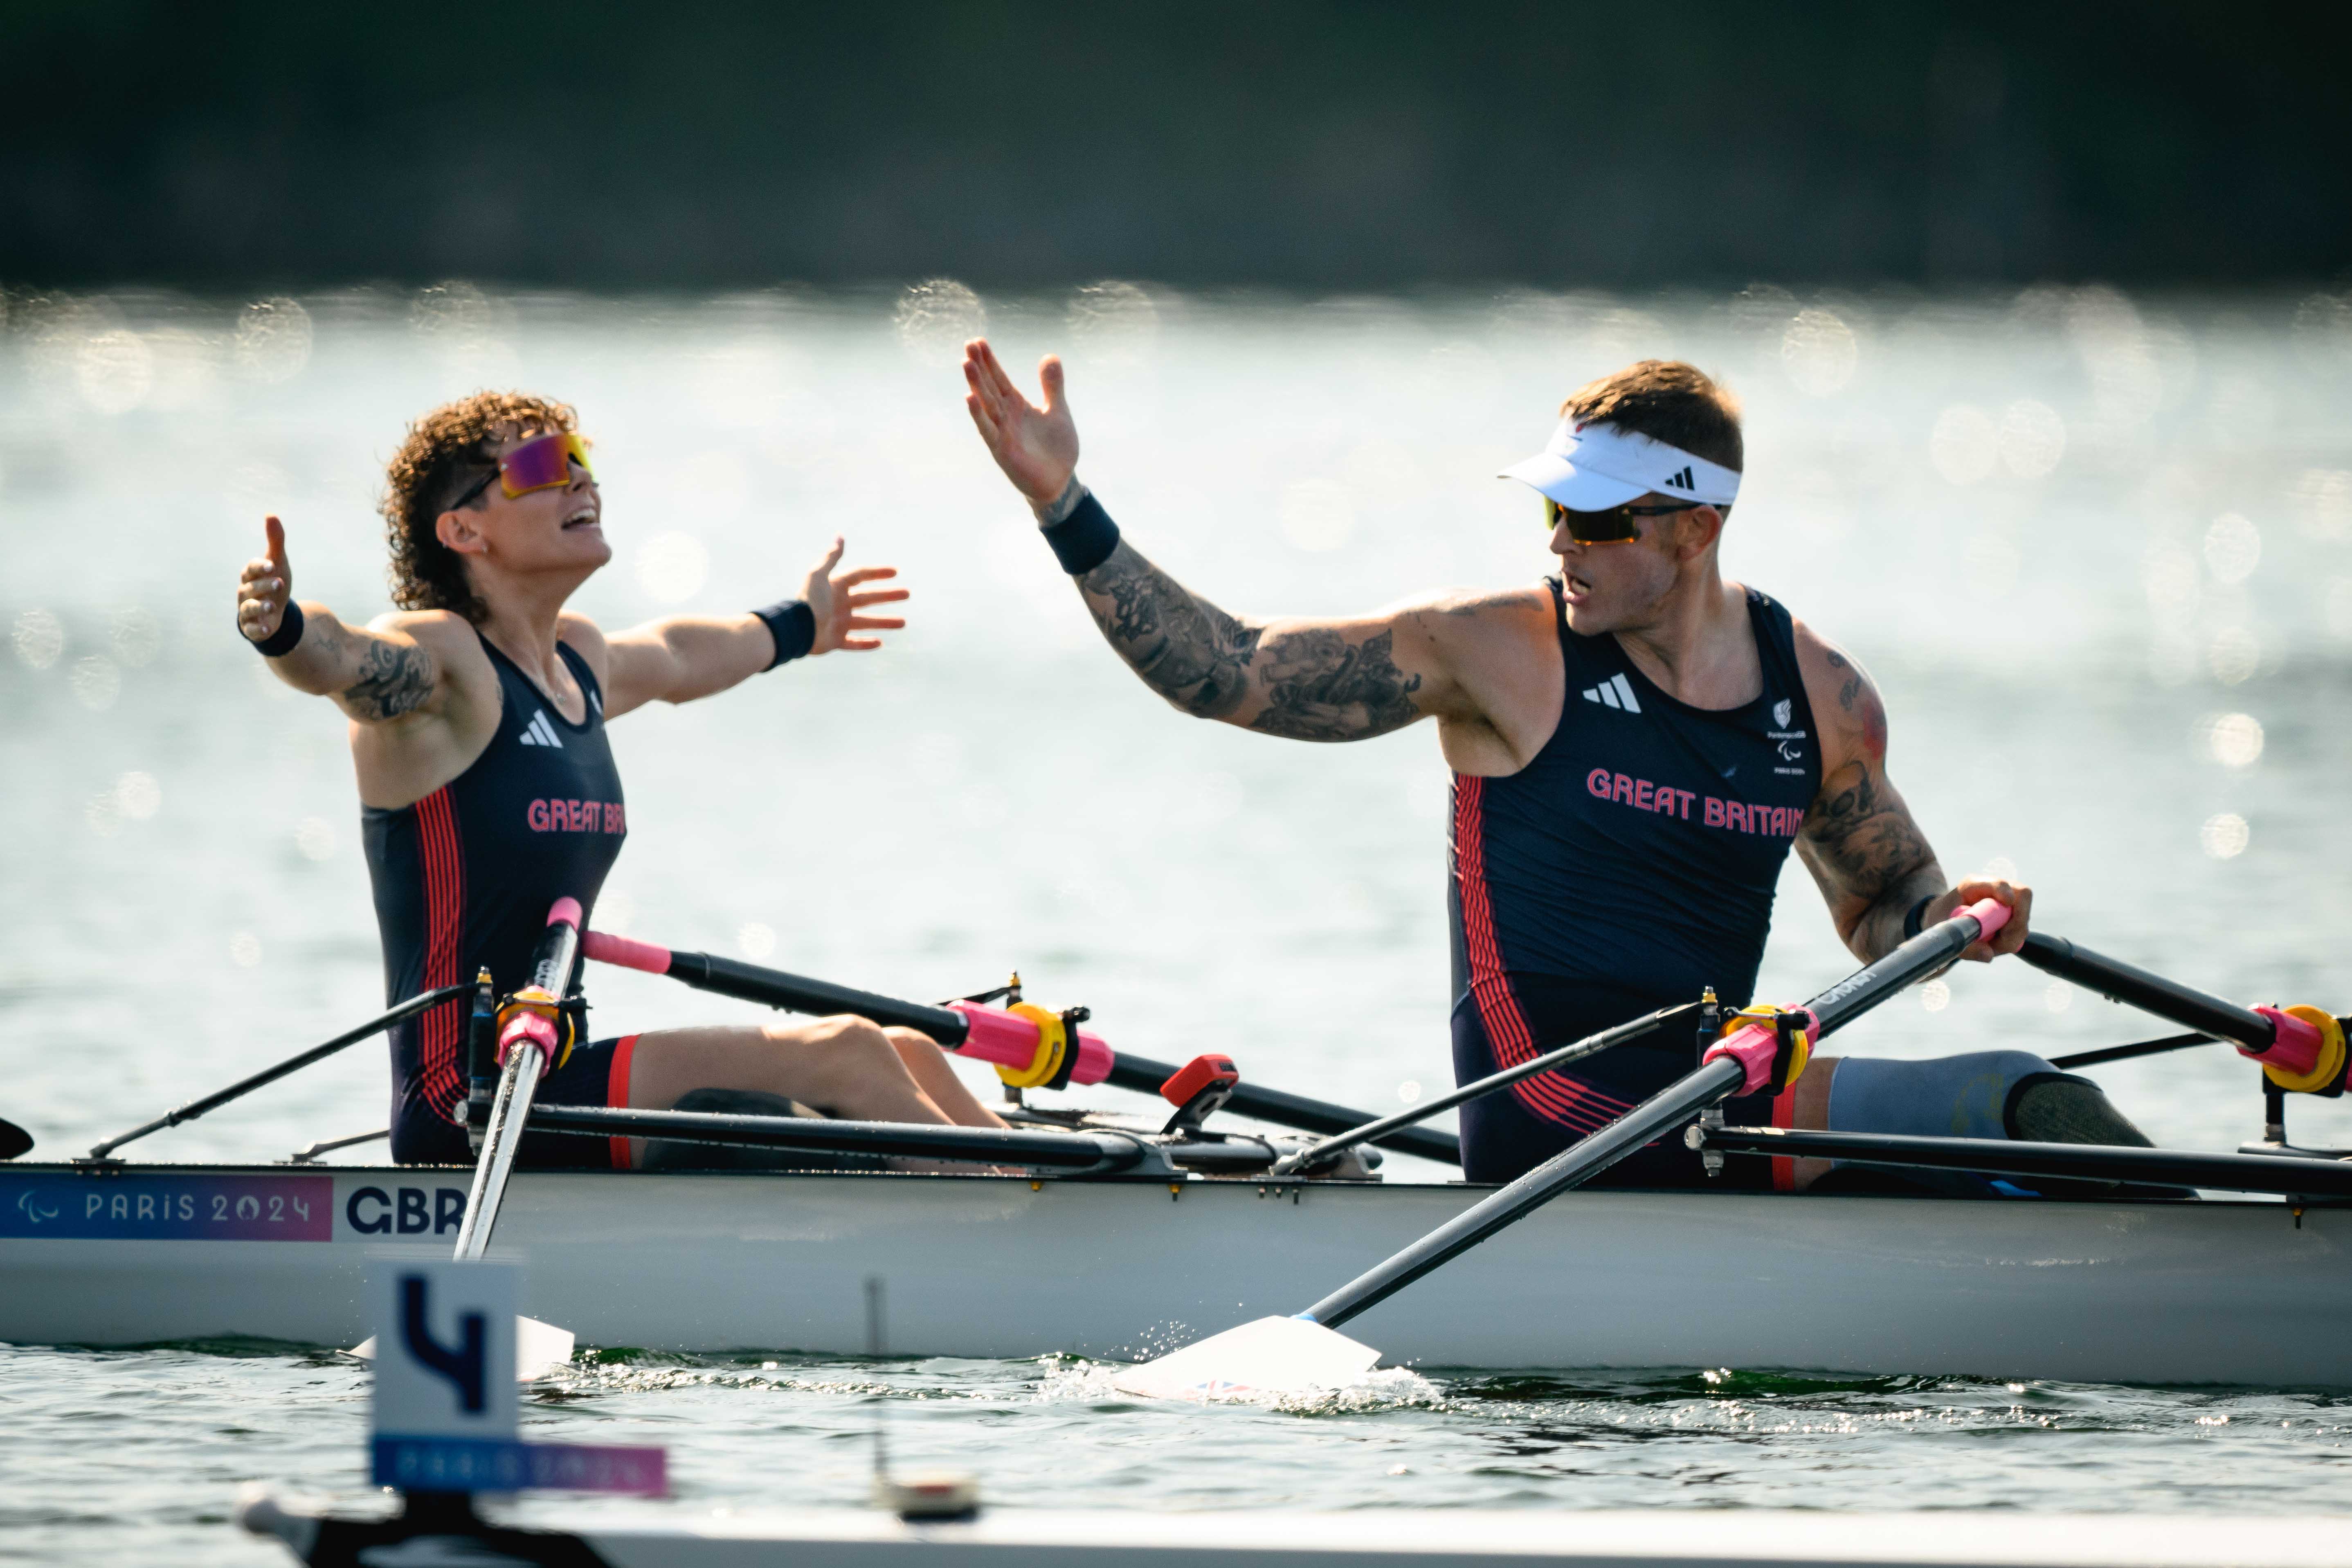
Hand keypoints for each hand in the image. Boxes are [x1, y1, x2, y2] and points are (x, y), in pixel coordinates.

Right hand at [237, 515, 292, 641]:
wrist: (276, 610)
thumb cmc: (274, 582)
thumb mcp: (278, 562)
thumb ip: (275, 541)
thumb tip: (271, 514)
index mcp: (251, 575)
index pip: (252, 568)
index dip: (260, 567)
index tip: (272, 565)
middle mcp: (246, 591)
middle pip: (251, 588)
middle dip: (264, 586)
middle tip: (280, 583)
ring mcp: (247, 610)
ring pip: (249, 608)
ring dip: (260, 607)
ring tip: (272, 606)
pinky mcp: (251, 627)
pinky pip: (251, 629)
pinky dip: (259, 629)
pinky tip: (268, 629)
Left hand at [800, 536, 908, 654]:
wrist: (797, 629)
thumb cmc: (809, 600)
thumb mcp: (819, 574)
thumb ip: (831, 557)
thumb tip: (840, 536)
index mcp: (836, 587)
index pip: (860, 576)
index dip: (877, 572)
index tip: (895, 572)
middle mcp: (839, 604)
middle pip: (868, 598)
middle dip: (888, 596)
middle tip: (907, 594)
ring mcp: (838, 623)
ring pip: (866, 622)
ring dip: (885, 621)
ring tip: (903, 622)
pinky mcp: (835, 641)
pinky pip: (854, 643)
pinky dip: (866, 644)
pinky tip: (880, 643)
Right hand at [962, 338, 1078, 505]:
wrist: (1060, 480)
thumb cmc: (1057, 448)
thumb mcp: (1058, 410)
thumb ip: (1052, 385)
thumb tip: (1049, 356)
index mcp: (1017, 405)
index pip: (1000, 378)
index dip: (989, 361)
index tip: (978, 341)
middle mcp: (1005, 416)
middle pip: (989, 387)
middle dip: (979, 366)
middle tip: (968, 343)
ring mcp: (1001, 432)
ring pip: (986, 405)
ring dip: (976, 385)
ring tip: (966, 363)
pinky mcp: (1001, 450)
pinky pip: (988, 430)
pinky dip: (979, 415)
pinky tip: (969, 398)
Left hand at [1930, 876, 2030, 961]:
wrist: (1942, 919)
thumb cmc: (1941, 919)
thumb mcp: (1945, 931)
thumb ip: (1964, 943)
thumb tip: (1989, 955)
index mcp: (1972, 885)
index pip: (1996, 883)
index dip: (2003, 891)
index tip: (2007, 902)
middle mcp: (1993, 889)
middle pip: (2022, 897)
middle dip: (2016, 923)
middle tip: (1999, 941)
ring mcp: (2006, 901)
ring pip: (2022, 920)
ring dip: (2009, 939)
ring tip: (1985, 945)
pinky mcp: (2012, 915)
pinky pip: (2020, 932)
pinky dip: (2008, 942)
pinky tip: (1991, 944)